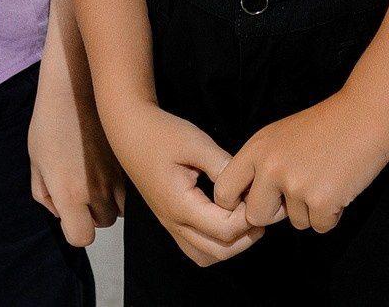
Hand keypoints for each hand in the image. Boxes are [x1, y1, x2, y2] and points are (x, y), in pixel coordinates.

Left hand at [28, 59, 123, 246]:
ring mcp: (118, 177)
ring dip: (110, 199)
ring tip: (98, 175)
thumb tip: (61, 210)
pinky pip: (131, 189)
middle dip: (92, 212)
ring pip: (120, 208)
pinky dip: (122, 185)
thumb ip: (45, 195)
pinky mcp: (130, 163)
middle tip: (83, 186)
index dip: (75, 229)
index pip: (80, 237)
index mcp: (69, 194)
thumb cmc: (50, 122)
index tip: (72, 214)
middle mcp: (97, 191)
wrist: (78, 87)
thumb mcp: (36, 162)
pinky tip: (109, 165)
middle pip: (102, 222)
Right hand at [103, 103, 261, 265]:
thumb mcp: (196, 143)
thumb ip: (223, 166)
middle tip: (258, 210)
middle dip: (245, 236)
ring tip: (244, 218)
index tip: (256, 194)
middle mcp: (174, 222)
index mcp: (180, 205)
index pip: (225, 229)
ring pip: (207, 256)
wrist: (131, 133)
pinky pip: (196, 248)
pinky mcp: (170, 222)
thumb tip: (247, 186)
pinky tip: (226, 219)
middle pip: (219, 251)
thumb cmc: (162, 134)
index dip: (247, 217)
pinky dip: (216, 244)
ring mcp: (170, 225)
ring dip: (231, 245)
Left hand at [213, 90, 388, 233]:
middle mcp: (270, 168)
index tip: (253, 203)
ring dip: (311, 210)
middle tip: (298, 193)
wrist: (364, 115)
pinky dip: (332, 214)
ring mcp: (295, 185)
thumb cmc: (326, 124)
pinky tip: (340, 187)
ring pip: (295, 222)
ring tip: (326, 179)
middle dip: (276, 213)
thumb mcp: (280, 136)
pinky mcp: (321, 201)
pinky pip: (320, 226)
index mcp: (256, 149)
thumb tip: (251, 200)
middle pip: (256, 216)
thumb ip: (262, 164)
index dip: (236, 204)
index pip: (224, 191)